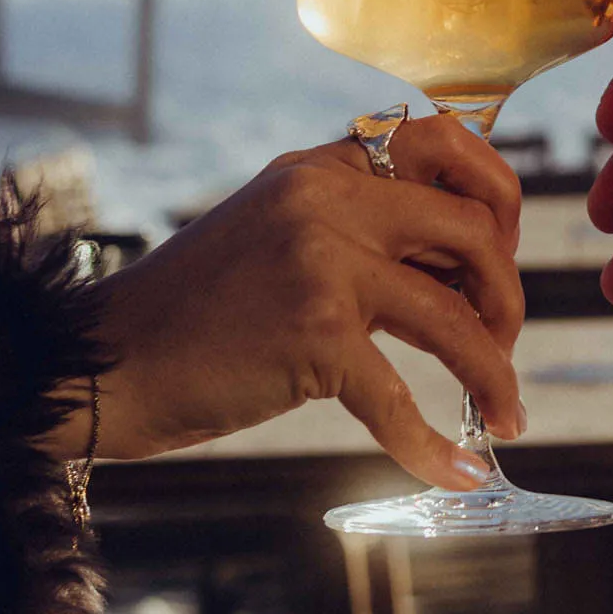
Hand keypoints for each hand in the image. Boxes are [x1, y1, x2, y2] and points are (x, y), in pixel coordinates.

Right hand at [67, 121, 524, 490]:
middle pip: (472, 228)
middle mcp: (327, 199)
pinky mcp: (311, 335)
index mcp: (321, 166)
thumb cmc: (193, 311)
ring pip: (455, 314)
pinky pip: (400, 398)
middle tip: (501, 341)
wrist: (103, 360)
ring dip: (495, 371)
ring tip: (508, 414)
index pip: (445, 141)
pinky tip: (458, 472)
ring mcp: (321, 264)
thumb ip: (354, 226)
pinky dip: (434, 446)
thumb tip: (453, 259)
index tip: (501, 251)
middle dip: (507, 292)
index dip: (496, 193)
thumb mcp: (277, 232)